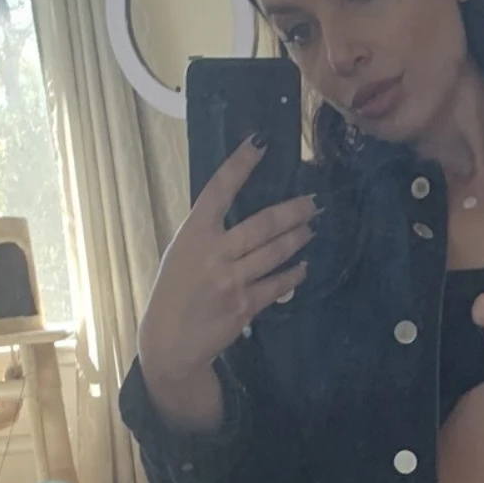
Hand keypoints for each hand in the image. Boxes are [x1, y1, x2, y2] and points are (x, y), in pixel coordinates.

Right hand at [137, 136, 317, 398]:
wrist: (170, 340)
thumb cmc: (174, 290)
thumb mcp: (182, 252)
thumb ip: (208, 232)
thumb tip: (238, 210)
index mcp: (193, 233)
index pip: (219, 189)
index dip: (240, 163)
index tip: (260, 141)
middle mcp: (214, 252)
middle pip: (263, 224)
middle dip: (294, 211)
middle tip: (314, 202)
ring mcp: (232, 280)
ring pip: (276, 252)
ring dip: (298, 238)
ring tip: (311, 228)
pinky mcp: (246, 305)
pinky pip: (278, 284)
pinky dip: (294, 274)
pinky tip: (304, 267)